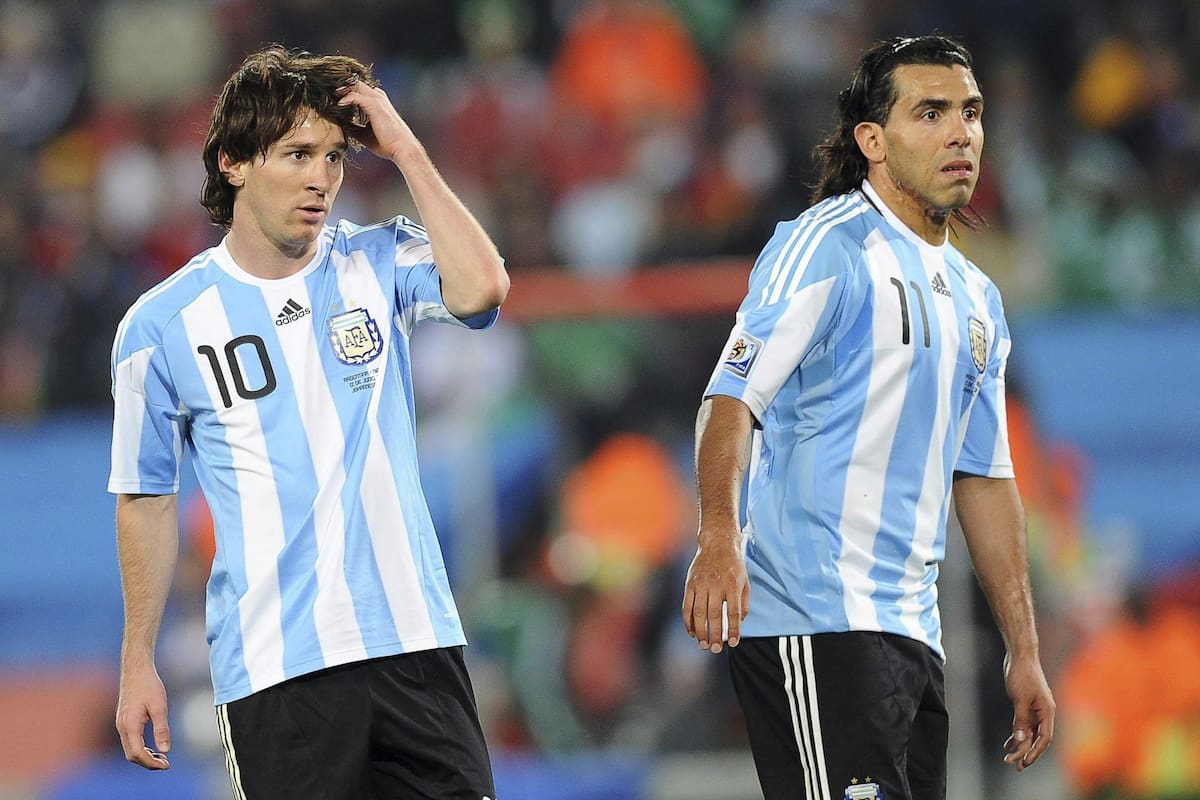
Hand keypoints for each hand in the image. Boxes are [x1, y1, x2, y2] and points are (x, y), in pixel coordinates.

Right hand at [116, 662, 170, 769]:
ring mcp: (121, 724)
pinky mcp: (124, 720)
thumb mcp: (159, 707)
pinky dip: (141, 748)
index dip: (151, 763)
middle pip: (132, 755)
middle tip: (166, 764)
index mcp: (130, 725)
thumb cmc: (148, 685)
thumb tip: (165, 750)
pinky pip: (130, 741)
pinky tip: (153, 747)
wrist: (136, 669)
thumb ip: (161, 729)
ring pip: (130, 749)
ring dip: (144, 756)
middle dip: (148, 763)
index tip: (166, 765)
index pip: (137, 754)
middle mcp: (122, 727)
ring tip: (162, 757)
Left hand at [336, 79, 420, 163]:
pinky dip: (345, 99)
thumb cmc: (387, 144)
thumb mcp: (365, 134)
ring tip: (329, 96)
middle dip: (340, 86)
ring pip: (354, 85)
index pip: (358, 89)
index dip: (345, 91)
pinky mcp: (374, 105)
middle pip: (354, 83)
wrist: (402, 149)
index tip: (332, 98)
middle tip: (326, 92)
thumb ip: (354, 126)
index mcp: (377, 102)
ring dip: (341, 89)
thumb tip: (340, 125)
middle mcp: (377, 97)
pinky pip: (355, 96)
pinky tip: (339, 105)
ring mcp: (377, 99)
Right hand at [681, 532, 748, 653]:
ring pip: (698, 612)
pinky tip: (691, 632)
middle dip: (715, 634)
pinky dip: (688, 621)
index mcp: (732, 584)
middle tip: (716, 649)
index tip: (733, 642)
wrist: (717, 542)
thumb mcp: (745, 581)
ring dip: (700, 631)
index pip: (734, 612)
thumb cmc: (734, 564)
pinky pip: (687, 605)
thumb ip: (744, 602)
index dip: (733, 629)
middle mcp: (716, 584)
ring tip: (704, 644)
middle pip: (715, 615)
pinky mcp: (690, 583)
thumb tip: (739, 622)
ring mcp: (701, 583)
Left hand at [1002, 651, 1054, 770]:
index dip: (1035, 751)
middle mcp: (1044, 712)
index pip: (1045, 738)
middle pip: (1037, 738)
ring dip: (1021, 745)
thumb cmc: (1022, 674)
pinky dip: (1017, 733)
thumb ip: (1021, 720)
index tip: (1025, 761)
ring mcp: (1036, 709)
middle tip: (1015, 765)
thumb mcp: (1020, 699)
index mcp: (1048, 711)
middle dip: (1026, 752)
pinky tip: (1008, 742)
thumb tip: (1021, 739)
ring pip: (1030, 732)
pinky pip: (1024, 724)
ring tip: (1010, 757)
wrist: (1020, 655)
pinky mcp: (1027, 705)